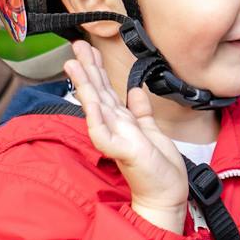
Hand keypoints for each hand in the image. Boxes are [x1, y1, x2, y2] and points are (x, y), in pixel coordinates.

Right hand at [64, 41, 189, 233]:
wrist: (166, 194)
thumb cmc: (159, 168)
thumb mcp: (152, 131)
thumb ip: (141, 112)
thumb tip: (135, 90)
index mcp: (122, 120)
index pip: (106, 89)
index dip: (97, 68)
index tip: (88, 48)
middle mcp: (115, 126)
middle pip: (97, 92)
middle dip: (87, 68)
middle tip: (76, 45)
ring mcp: (115, 138)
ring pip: (96, 107)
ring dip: (84, 85)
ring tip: (73, 64)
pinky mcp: (121, 152)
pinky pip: (103, 134)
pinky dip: (96, 118)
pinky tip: (90, 103)